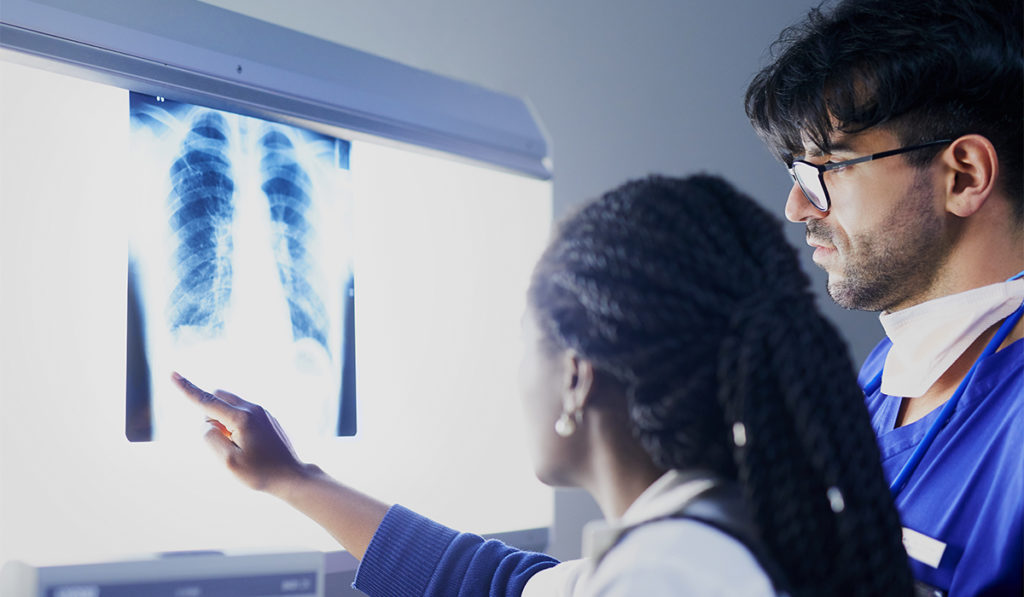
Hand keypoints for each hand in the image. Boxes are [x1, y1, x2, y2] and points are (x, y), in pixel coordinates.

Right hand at [171, 371, 309, 494]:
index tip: (172, 374)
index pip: (207, 401)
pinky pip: (242, 414)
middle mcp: (253, 409)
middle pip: (219, 398)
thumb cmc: (260, 472)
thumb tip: (208, 424)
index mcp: (241, 417)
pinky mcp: (267, 418)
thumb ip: (210, 438)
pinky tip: (250, 447)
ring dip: (224, 421)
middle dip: (210, 415)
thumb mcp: (228, 461)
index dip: (187, 389)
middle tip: (223, 442)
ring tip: (240, 447)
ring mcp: (263, 412)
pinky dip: (236, 425)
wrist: (292, 476)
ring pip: (230, 406)